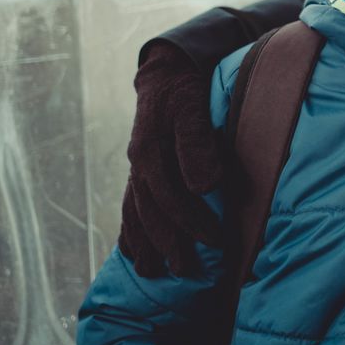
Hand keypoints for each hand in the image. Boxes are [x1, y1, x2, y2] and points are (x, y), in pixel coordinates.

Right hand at [117, 40, 223, 276]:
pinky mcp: (139, 170)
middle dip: (171, 244)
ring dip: (147, 245)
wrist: (169, 70)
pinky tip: (134, 254)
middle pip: (151, 213)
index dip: (193, 222)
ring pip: (136, 214)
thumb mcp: (194, 105)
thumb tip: (204, 185)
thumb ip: (196, 141)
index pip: (171, 197)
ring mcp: (136, 168)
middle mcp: (139, 164)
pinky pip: (128, 207)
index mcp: (151, 151)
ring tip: (158, 273)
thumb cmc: (187, 88)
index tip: (216, 241)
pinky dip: (130, 232)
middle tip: (191, 272)